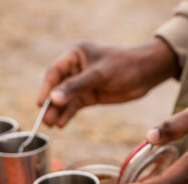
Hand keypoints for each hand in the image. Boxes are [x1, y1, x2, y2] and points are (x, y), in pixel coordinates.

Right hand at [37, 38, 178, 127]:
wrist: (146, 74)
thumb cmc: (124, 66)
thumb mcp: (99, 75)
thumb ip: (76, 87)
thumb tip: (53, 99)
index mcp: (75, 55)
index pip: (55, 72)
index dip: (47, 88)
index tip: (41, 103)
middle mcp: (76, 68)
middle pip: (58, 87)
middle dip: (52, 104)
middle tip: (45, 120)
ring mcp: (83, 83)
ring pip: (66, 99)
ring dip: (59, 111)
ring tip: (52, 125)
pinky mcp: (90, 95)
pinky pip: (75, 105)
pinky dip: (68, 114)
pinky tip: (62, 124)